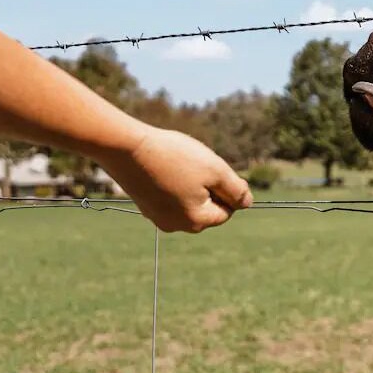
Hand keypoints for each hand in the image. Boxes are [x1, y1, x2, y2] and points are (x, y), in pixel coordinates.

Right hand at [97, 126, 252, 232]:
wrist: (125, 146)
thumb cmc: (174, 157)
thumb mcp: (216, 171)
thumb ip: (236, 190)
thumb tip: (247, 203)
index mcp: (195, 222)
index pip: (227, 211)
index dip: (226, 188)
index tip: (211, 168)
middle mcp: (175, 226)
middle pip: (207, 208)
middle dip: (208, 187)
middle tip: (194, 165)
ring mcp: (157, 217)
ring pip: (188, 201)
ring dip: (191, 183)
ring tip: (176, 165)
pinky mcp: (144, 205)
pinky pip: (170, 196)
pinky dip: (173, 182)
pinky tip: (163, 166)